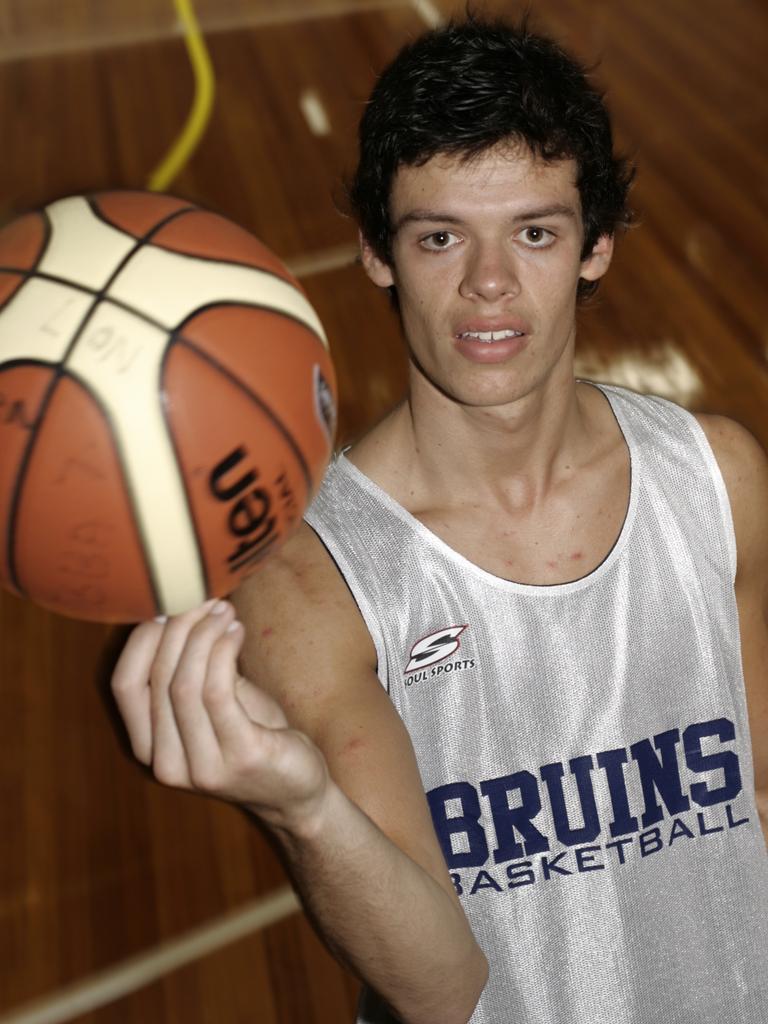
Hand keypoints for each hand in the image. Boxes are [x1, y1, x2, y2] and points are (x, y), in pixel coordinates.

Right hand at [111, 600, 329, 833]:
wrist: (296, 789)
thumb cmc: (251, 734)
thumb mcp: (212, 701)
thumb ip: (189, 667)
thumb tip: (177, 606)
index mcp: (150, 749)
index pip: (124, 685)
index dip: (141, 640)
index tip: (168, 604)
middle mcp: (166, 764)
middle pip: (156, 678)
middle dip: (179, 628)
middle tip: (206, 598)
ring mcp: (202, 766)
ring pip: (184, 684)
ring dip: (204, 636)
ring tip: (225, 612)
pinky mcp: (240, 756)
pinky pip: (218, 692)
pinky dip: (223, 651)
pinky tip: (237, 631)